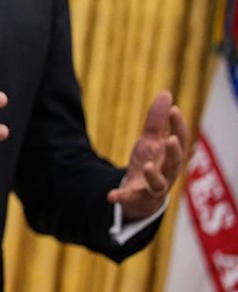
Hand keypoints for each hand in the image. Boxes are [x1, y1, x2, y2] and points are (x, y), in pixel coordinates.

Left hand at [107, 91, 188, 218]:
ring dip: (154, 176)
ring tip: (147, 166)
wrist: (143, 196)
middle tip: (170, 139)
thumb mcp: (151, 140)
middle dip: (174, 152)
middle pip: (175, 163)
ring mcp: (153, 187)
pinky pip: (130, 198)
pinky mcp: (137, 198)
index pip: (180, 139)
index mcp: (170, 156)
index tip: (174, 109)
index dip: (178, 125)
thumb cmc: (152, 163)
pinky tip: (110, 195)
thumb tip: (166, 93)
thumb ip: (157, 120)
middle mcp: (167, 172)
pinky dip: (122, 197)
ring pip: (158, 184)